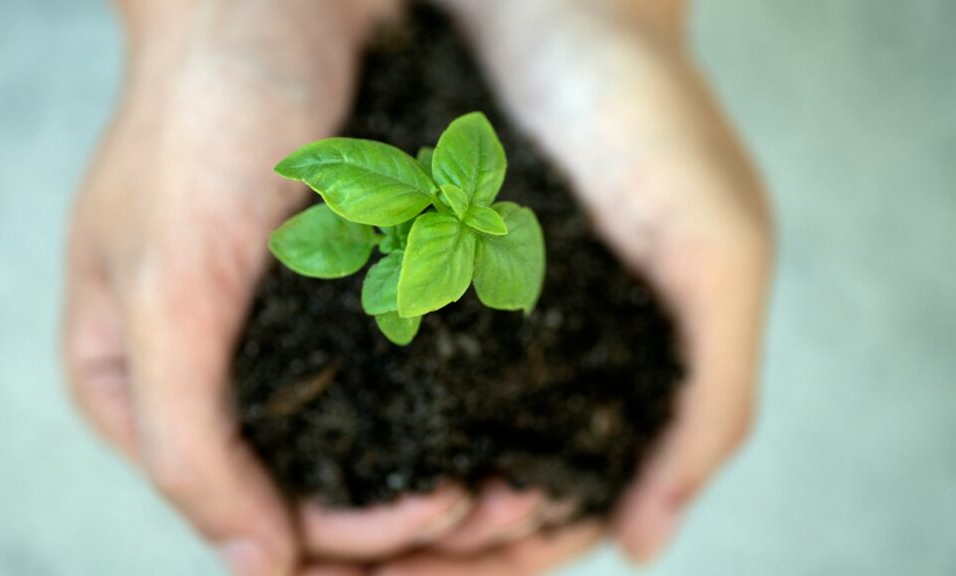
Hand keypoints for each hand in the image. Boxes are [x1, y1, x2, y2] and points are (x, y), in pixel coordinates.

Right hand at [63, 1, 530, 573]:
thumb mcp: (162, 286)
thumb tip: (254, 569)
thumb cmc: (199, 123)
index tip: (440, 511)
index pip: (248, 511)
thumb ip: (187, 436)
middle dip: (411, 522)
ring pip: (369, 453)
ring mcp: (288, 342)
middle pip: (313, 497)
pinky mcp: (352, 298)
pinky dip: (458, 419)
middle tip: (508, 507)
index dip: (346, 539)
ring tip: (531, 488)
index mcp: (145, 391)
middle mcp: (218, 378)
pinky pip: (405, 385)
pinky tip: (517, 430)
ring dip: (448, 483)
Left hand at [384, 0, 773, 571]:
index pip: (568, 506)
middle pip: (491, 494)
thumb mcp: (717, 250)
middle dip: (429, 549)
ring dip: (388, 501)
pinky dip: (366, 423)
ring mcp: (492, 322)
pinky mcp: (432, 273)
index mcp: (631, 376)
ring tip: (328, 534)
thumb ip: (713, 398)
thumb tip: (647, 543)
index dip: (506, 557)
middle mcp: (555, 362)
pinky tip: (322, 446)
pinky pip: (394, 374)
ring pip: (437, 448)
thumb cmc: (651, 113)